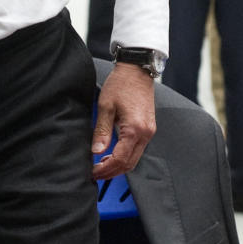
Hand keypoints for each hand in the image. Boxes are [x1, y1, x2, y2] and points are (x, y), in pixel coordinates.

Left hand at [91, 64, 155, 180]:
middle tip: (95, 174)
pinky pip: (138, 150)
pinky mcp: (148, 129)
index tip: (93, 172)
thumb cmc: (121, 84)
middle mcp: (145, 133)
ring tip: (101, 166)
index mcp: (134, 129)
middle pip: (129, 164)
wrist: (137, 70)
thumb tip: (96, 151)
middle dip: (112, 172)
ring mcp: (149, 132)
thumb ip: (101, 131)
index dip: (106, 169)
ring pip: (135, 159)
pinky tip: (112, 154)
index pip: (120, 159)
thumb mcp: (105, 107)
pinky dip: (125, 157)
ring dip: (118, 166)